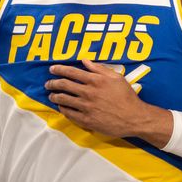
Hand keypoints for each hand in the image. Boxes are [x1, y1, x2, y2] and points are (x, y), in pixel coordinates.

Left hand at [45, 59, 169, 142]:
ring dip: (55, 96)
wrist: (134, 118)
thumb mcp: (116, 77)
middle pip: (64, 85)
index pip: (71, 72)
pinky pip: (69, 114)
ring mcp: (86, 107)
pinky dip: (63, 109)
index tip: (52, 69)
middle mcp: (88, 93)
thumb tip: (85, 60)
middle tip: (48, 83)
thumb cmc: (127, 96)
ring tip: (51, 96)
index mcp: (95, 80)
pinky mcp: (86, 120)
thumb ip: (99, 68)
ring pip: (64, 99)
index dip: (59, 69)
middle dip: (53, 83)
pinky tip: (61, 107)